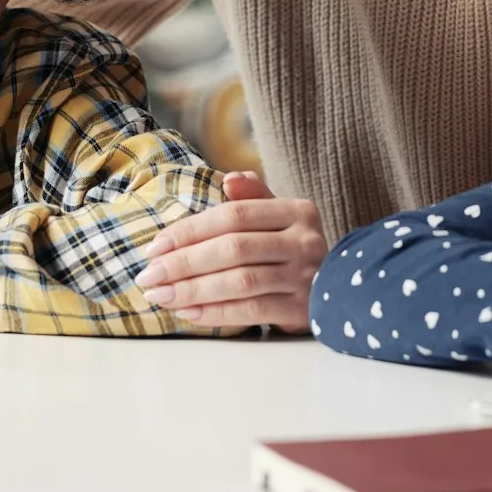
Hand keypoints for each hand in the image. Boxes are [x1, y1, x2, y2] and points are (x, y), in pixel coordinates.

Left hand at [135, 172, 324, 330]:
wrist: (342, 289)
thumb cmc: (293, 249)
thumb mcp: (279, 218)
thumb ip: (253, 198)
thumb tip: (229, 178)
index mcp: (296, 210)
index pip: (233, 215)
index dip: (190, 230)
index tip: (155, 247)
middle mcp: (304, 240)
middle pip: (233, 249)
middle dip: (184, 263)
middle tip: (148, 275)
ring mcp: (306, 276)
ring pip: (240, 281)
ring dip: (193, 290)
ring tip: (160, 296)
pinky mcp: (302, 309)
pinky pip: (252, 311)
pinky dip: (215, 312)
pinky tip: (188, 313)